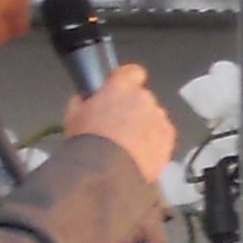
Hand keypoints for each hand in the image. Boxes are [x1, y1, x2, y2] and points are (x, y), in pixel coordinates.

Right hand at [63, 62, 177, 184]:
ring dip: (144, 125)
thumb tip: (86, 99)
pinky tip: (139, 153)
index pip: (132, 71)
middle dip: (133, 108)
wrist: (106, 171)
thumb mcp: (73, 116)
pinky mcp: (168, 137)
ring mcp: (159, 117)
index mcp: (121, 86)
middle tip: (118, 126)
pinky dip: (154, 141)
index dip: (126, 80)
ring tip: (128, 144)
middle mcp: (144, 97)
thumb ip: (83, 100)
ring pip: (153, 116)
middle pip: (142, 97)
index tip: (119, 90)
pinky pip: (162, 134)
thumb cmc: (88, 141)